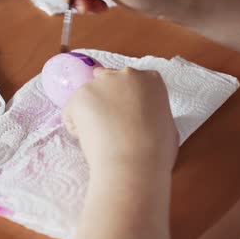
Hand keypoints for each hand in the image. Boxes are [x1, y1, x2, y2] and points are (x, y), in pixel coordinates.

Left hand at [62, 67, 178, 177]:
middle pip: (108, 80)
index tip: (126, 115)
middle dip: (106, 99)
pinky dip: (75, 126)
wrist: (133, 163)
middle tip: (110, 125)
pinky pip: (71, 111)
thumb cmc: (157, 150)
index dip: (126, 98)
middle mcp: (125, 75)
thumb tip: (148, 119)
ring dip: (90, 113)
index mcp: (150, 80)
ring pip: (89, 97)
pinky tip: (89, 140)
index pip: (132, 81)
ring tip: (99, 138)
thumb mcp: (168, 126)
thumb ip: (154, 114)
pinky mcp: (80, 97)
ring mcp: (101, 84)